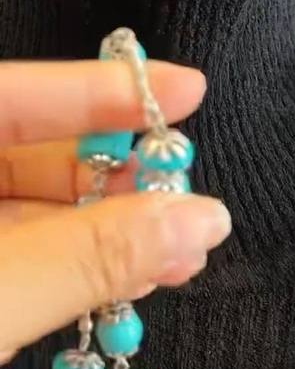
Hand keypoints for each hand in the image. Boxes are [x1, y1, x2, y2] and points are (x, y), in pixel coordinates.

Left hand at [0, 59, 230, 362]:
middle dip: (112, 174)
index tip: (185, 88)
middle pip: (24, 154)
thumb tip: (202, 215)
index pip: (9, 97)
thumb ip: (88, 256)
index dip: (96, 89)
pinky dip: (76, 272)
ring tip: (181, 249)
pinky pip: (22, 265)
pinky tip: (133, 279)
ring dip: (106, 233)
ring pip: (30, 216)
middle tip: (183, 185)